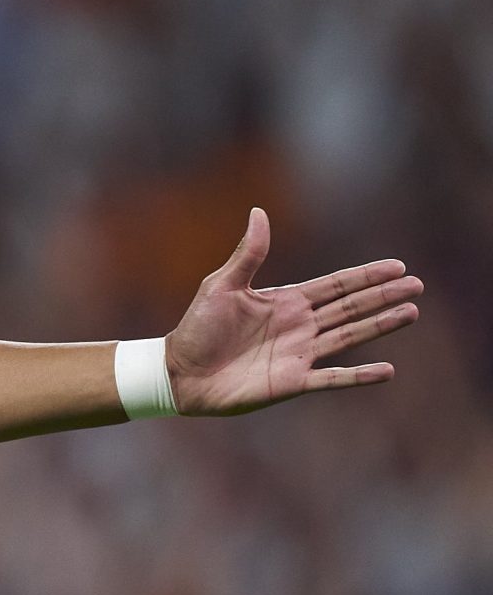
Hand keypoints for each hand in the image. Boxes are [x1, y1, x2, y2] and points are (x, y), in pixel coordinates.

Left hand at [166, 209, 422, 415]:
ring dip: (380, 326)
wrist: (178, 372)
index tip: (396, 266)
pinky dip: (358, 376)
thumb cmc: (196, 328)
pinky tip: (387, 370)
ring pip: (349, 337)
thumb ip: (248, 254)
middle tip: (417, 285)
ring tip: (411, 313)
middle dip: (383, 296)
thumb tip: (259, 212)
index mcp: (285, 301)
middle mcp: (299, 326)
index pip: (335, 285)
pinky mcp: (292, 382)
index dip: (365, 276)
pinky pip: (332, 378)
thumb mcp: (221, 286)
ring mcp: (299, 354)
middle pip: (350, 308)